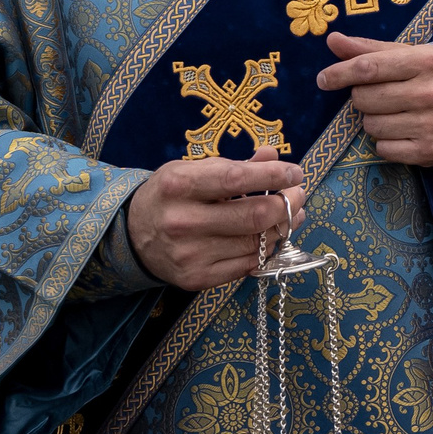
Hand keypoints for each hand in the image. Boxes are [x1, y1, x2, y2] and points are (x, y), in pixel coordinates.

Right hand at [126, 147, 306, 289]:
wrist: (133, 235)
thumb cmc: (171, 195)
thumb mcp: (192, 170)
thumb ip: (234, 165)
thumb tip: (272, 155)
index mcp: (179, 185)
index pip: (237, 179)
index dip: (274, 175)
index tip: (296, 173)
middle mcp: (181, 221)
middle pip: (254, 216)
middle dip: (287, 203)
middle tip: (299, 195)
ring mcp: (188, 254)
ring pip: (256, 243)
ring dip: (284, 227)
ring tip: (293, 214)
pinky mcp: (195, 278)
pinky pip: (247, 265)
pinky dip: (266, 249)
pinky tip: (271, 236)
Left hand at [319, 32, 432, 166]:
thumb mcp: (410, 55)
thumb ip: (369, 49)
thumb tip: (332, 40)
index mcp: (426, 62)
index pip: (368, 68)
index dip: (339, 73)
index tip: (324, 79)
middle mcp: (430, 93)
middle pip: (364, 98)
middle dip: (363, 97)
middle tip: (381, 95)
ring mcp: (431, 124)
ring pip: (371, 125)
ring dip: (374, 120)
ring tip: (395, 113)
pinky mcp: (430, 151)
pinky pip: (383, 148)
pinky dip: (386, 142)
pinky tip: (403, 132)